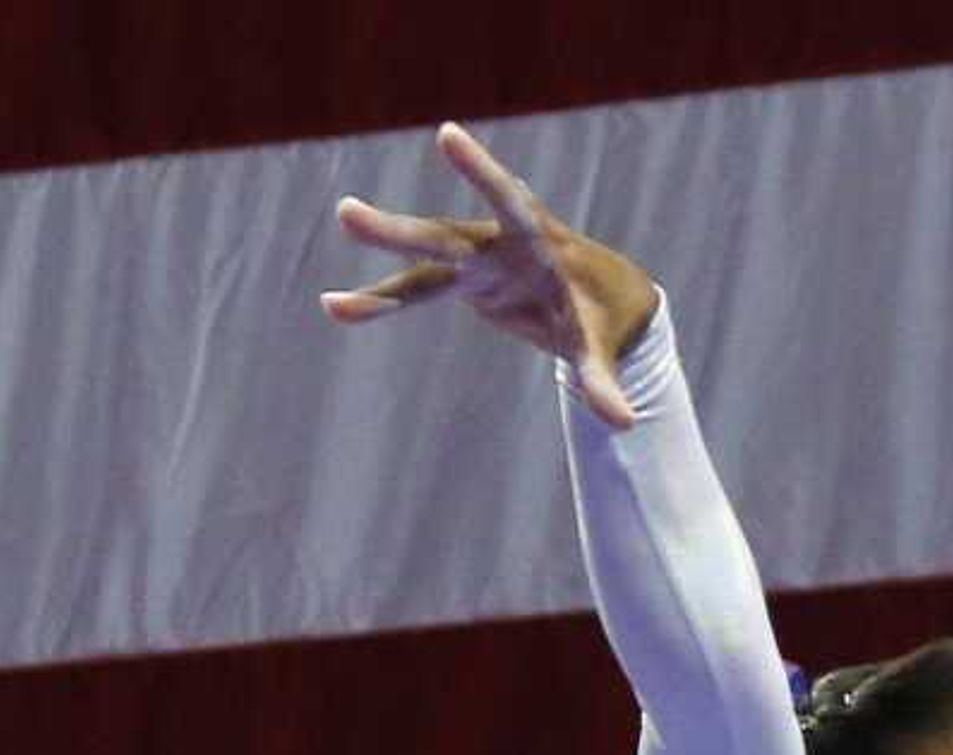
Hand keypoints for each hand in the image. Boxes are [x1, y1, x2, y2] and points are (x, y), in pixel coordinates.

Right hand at [322, 122, 663, 430]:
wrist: (599, 303)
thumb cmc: (603, 316)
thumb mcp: (600, 346)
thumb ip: (603, 379)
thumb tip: (623, 421)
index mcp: (538, 243)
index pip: (509, 200)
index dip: (479, 170)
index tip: (446, 135)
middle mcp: (499, 244)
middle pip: (443, 236)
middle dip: (396, 231)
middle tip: (345, 214)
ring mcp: (477, 260)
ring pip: (421, 261)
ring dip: (377, 268)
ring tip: (329, 298)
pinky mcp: (463, 280)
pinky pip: (415, 290)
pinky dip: (381, 301)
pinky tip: (334, 306)